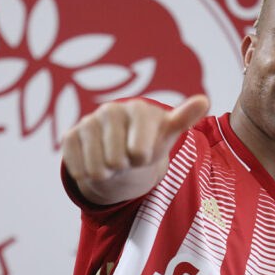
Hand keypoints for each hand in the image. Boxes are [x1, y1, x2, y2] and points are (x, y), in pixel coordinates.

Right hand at [62, 95, 209, 204]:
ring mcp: (88, 122)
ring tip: (113, 164)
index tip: (143, 155)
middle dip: (123, 168)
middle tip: (127, 160)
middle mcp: (111, 111)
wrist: (122, 151)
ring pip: (96, 166)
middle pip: (116, 160)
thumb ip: (183, 118)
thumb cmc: (149, 142)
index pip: (139, 148)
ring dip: (106, 174)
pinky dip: (86, 173)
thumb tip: (204, 100)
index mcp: (138, 109)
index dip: (141, 158)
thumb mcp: (168, 134)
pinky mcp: (70, 136)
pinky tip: (94, 165)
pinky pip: (76, 165)